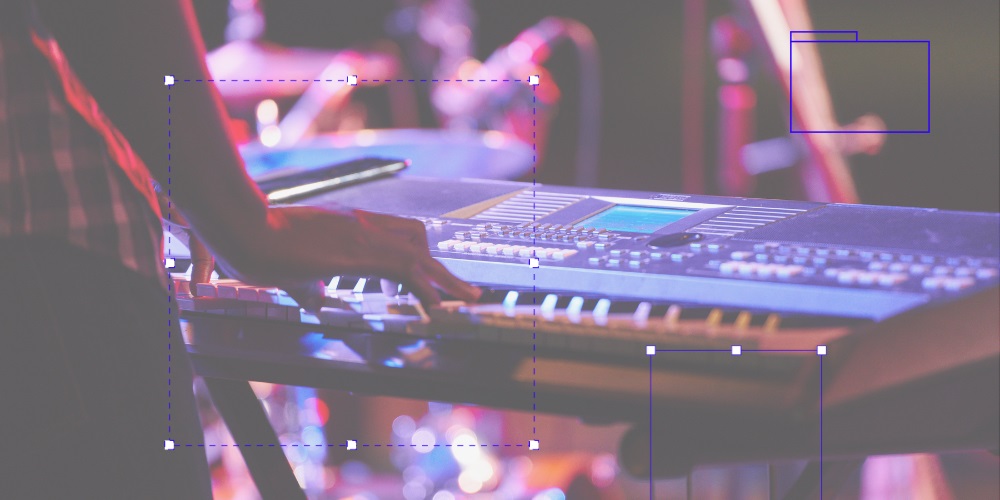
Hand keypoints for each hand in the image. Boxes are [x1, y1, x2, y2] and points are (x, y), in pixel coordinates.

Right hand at [210, 205, 480, 310]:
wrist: (243, 229)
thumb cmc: (258, 247)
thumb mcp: (292, 273)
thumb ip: (309, 287)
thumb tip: (319, 301)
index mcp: (348, 226)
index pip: (396, 235)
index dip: (417, 257)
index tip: (431, 279)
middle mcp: (362, 225)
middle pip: (417, 238)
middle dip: (440, 268)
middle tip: (462, 291)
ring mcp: (362, 235)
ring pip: (420, 253)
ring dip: (444, 279)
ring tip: (465, 300)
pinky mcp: (358, 250)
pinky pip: (406, 268)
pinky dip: (427, 287)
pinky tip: (437, 306)